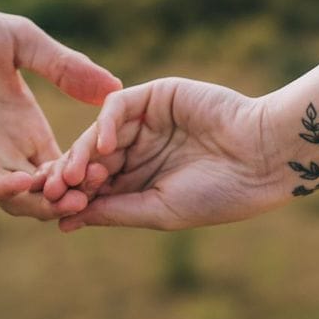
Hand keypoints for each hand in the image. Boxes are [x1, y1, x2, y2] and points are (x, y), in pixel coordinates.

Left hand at [0, 0, 121, 218]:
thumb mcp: (19, 39)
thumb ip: (63, 65)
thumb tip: (115, 87)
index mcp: (25, 122)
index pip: (63, 163)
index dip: (86, 173)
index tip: (109, 172)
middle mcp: (1, 145)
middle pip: (42, 191)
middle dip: (67, 198)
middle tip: (90, 196)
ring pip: (11, 198)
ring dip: (37, 202)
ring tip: (62, 198)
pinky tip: (20, 182)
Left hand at [37, 77, 293, 230]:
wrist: (263, 157)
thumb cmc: (220, 194)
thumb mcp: (160, 210)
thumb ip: (114, 211)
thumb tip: (64, 222)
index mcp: (141, 183)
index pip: (95, 190)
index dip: (74, 200)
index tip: (56, 214)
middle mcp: (140, 151)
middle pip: (90, 161)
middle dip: (72, 177)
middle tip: (58, 190)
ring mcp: (146, 122)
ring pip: (99, 134)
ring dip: (83, 154)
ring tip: (77, 174)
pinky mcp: (155, 96)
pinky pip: (118, 106)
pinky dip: (105, 124)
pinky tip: (105, 148)